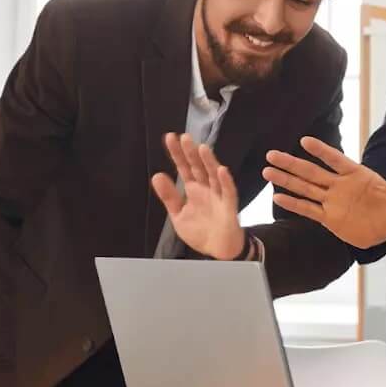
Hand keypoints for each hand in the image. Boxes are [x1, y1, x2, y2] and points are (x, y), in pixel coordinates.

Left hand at [150, 133, 246, 260]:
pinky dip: (225, 181)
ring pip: (213, 175)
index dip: (177, 154)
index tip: (169, 137)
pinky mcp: (228, 206)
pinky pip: (228, 191)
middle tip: (184, 137)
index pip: (184, 168)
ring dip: (208, 161)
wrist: (218, 250)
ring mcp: (218, 196)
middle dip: (191, 153)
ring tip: (201, 148)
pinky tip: (220, 170)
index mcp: (193, 189)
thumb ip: (169, 196)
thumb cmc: (200, 231)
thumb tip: (156, 176)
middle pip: (198, 167)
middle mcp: (206, 188)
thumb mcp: (178, 215)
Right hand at [263, 137, 385, 249]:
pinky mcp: (329, 218)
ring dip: (287, 180)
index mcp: (356, 175)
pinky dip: (294, 204)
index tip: (305, 141)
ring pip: (305, 189)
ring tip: (267, 171)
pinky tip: (277, 197)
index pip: (335, 160)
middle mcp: (340, 186)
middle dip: (292, 163)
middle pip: (311, 172)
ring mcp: (332, 201)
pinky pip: (308, 210)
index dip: (321, 151)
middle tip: (271, 154)